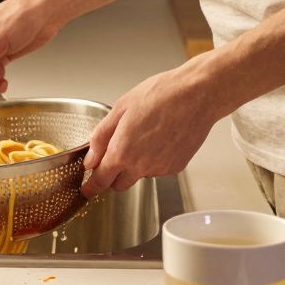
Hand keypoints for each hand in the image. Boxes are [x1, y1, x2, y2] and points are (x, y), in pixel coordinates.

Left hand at [82, 66, 222, 197]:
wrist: (197, 95)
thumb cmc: (161, 95)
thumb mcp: (120, 109)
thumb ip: (101, 137)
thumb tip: (90, 159)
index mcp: (122, 152)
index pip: (101, 180)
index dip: (91, 187)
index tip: (87, 189)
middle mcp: (141, 167)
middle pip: (119, 185)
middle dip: (113, 175)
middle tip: (116, 154)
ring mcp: (160, 169)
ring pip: (140, 175)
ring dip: (136, 165)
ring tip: (146, 135)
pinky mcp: (176, 167)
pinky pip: (158, 169)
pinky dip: (155, 160)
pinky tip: (161, 138)